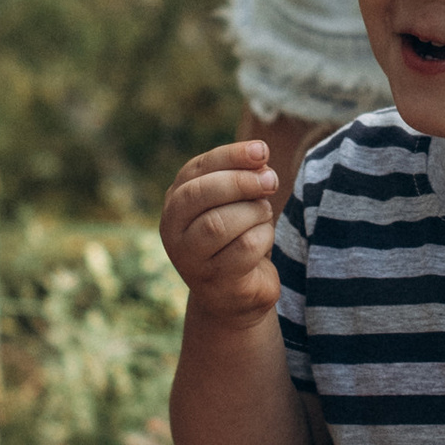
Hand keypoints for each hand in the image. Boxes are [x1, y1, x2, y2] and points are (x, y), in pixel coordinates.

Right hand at [161, 139, 283, 321]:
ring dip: (254, 212)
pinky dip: (264, 237)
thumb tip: (260, 155)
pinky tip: (263, 240)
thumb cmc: (237, 237)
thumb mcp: (236, 201)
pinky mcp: (214, 281)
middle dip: (241, 182)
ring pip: (220, 222)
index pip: (197, 169)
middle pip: (201, 195)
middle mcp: (173, 230)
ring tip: (264, 214)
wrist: (235, 294)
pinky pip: (244, 248)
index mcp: (176, 201)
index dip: (232, 156)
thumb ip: (243, 176)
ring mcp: (190, 259)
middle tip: (271, 181)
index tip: (263, 151)